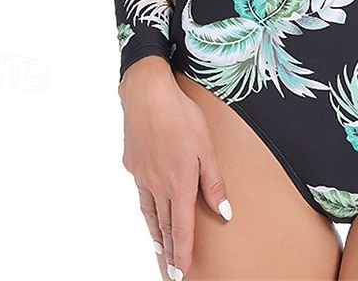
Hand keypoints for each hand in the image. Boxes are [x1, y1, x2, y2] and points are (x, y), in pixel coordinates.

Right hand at [118, 56, 232, 279]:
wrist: (147, 94)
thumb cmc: (182, 116)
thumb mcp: (207, 148)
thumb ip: (214, 183)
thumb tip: (224, 212)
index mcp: (179, 184)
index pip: (182, 228)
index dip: (182, 252)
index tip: (181, 272)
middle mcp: (158, 185)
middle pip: (164, 225)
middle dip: (168, 250)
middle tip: (170, 270)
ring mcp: (142, 176)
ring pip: (149, 212)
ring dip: (156, 233)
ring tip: (159, 247)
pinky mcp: (133, 164)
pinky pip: (141, 192)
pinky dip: (146, 208)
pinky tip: (148, 208)